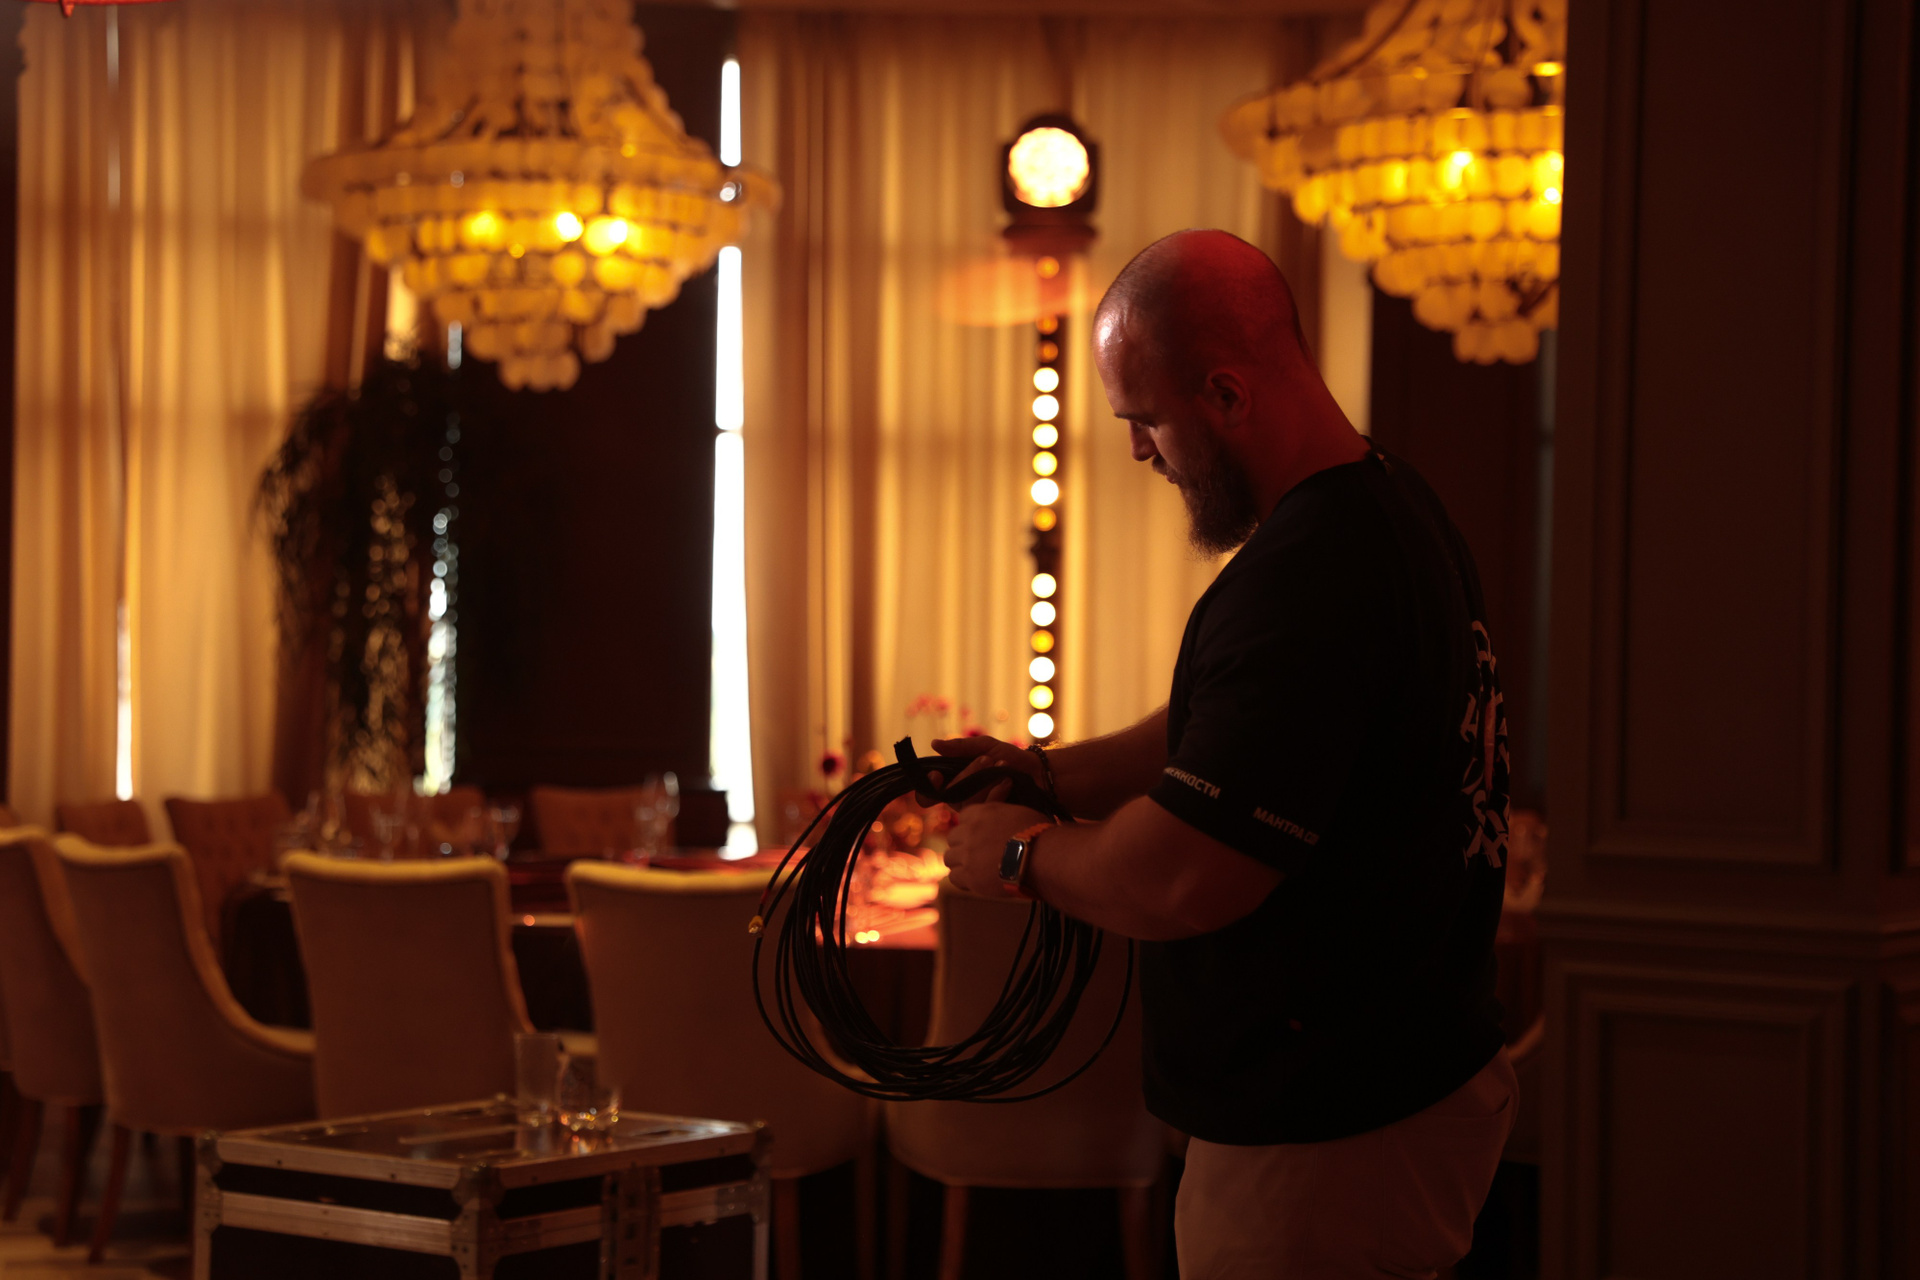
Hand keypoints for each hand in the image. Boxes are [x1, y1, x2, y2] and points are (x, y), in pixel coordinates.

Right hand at [923, 735, 1047, 808]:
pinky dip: (996, 792)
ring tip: (1000, 765)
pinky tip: (1007, 780)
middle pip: (948, 795)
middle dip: (967, 775)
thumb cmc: (1010, 758)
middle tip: (985, 760)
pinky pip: (984, 810)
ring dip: (983, 781)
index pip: (928, 792)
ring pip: (966, 803)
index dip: (927, 787)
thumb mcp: (986, 746)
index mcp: (954, 781)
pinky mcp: (991, 819)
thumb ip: (961, 746)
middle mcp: (961, 799)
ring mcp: (976, 810)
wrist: (1037, 772)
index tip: (937, 775)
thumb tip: (934, 744)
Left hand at [942, 800, 1047, 897]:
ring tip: (976, 870)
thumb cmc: (1038, 834)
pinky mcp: (969, 876)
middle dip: (962, 846)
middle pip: (952, 838)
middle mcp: (970, 830)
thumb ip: (1002, 807)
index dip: (970, 827)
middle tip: (977, 855)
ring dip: (960, 864)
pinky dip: (964, 881)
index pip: (963, 816)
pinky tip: (978, 881)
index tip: (978, 835)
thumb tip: (1004, 783)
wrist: (1042, 857)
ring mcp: (967, 854)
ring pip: (949, 858)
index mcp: (982, 812)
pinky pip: (954, 878)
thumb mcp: (1019, 811)